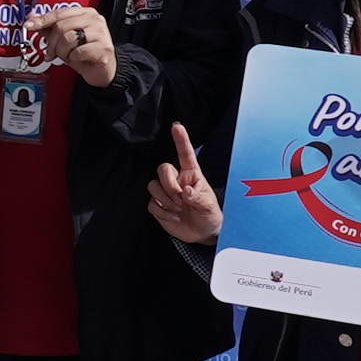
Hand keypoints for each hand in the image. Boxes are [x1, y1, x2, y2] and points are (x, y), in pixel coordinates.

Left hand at [27, 2, 117, 85]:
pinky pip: (78, 52)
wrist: (101, 70)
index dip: (42, 20)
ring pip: (68, 39)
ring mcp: (101, 33)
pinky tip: (78, 59)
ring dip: (62, 52)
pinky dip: (73, 59)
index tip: (29, 26)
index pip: (59, 13)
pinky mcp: (104, 48)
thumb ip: (49, 28)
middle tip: (51, 53)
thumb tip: (31, 18)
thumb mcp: (63, 39)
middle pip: (61, 27)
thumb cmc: (83, 53)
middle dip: (52, 43)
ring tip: (68, 56)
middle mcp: (95, 19)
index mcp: (85, 13)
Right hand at [140, 124, 221, 243]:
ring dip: (166, 200)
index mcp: (192, 175)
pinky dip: (162, 213)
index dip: (180, 140)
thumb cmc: (209, 216)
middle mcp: (177, 180)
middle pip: (163, 169)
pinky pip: (151, 203)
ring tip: (178, 210)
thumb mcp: (210, 207)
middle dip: (169, 184)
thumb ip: (198, 198)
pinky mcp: (158, 205)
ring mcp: (166, 192)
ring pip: (153, 185)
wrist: (201, 235)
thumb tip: (186, 191)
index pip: (185, 154)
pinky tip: (173, 217)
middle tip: (180, 199)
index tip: (176, 126)